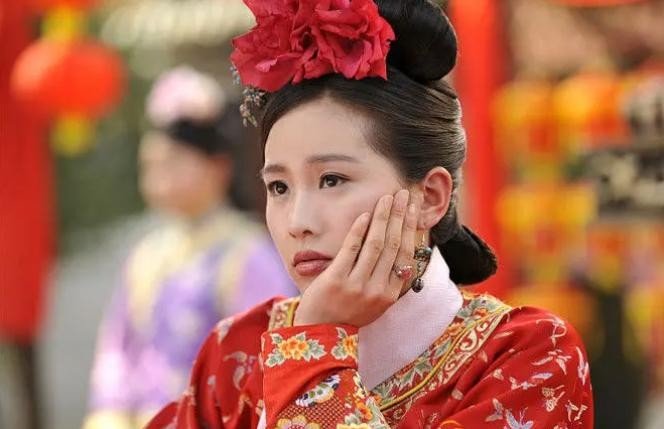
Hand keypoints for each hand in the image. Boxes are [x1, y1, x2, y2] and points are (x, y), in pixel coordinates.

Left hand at [293, 189, 421, 326]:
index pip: (405, 255)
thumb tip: (401, 247)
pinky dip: (359, 230)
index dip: (410, 228)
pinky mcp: (336, 280)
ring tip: (386, 198)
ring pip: (375, 244)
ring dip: (382, 218)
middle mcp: (376, 290)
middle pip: (393, 245)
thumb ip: (388, 278)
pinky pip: (350, 249)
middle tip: (402, 194)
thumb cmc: (347, 313)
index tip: (412, 208)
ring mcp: (356, 285)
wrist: (319, 334)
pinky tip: (365, 215)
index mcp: (390, 294)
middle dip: (399, 216)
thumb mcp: (375, 302)